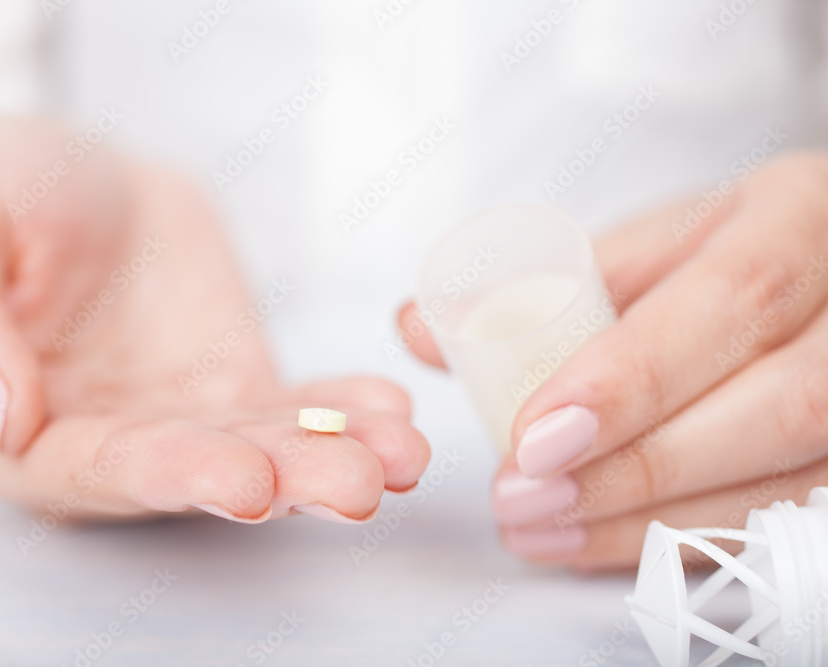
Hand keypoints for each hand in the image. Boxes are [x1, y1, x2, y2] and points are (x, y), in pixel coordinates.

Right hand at [0, 117, 429, 523]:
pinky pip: (292, 410)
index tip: (243, 477)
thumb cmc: (2, 192)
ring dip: (327, 460)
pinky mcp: (233, 394)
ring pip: (252, 453)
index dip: (166, 475)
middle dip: (273, 481)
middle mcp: (92, 445)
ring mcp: (172, 423)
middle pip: (187, 475)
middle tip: (354, 482)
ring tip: (398, 455)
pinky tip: (391, 410)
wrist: (88, 178)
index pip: (82, 469)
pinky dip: (343, 412)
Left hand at [401, 152, 827, 568]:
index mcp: (794, 219)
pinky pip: (780, 517)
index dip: (633, 378)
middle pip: (779, 407)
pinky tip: (596, 543)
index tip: (534, 434)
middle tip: (522, 495)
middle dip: (639, 466)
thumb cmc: (716, 251)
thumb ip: (536, 283)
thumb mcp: (637, 242)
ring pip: (787, 478)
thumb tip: (419, 326)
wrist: (810, 268)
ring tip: (540, 529)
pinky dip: (681, 539)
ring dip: (651, 520)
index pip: (734, 299)